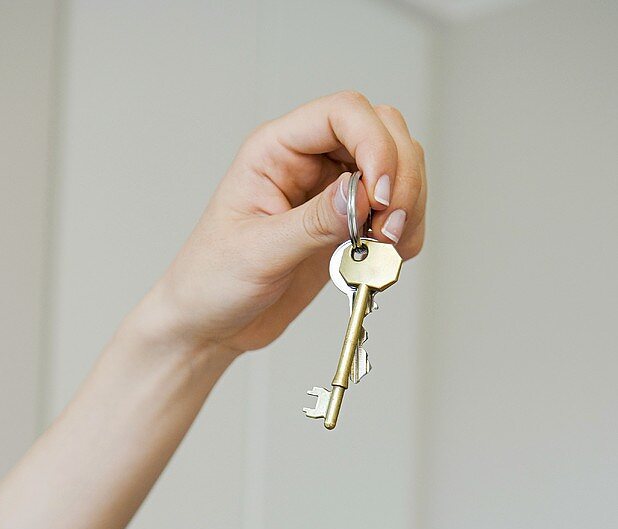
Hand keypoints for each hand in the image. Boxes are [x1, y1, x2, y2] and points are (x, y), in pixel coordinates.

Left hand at [136, 92, 425, 359]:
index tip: (381, 193)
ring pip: (396, 170)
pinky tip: (390, 257)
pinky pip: (391, 212)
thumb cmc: (211, 282)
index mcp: (275, 151)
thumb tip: (360, 195)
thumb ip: (312, 222)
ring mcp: (329, 194)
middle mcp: (307, 163)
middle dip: (400, 176)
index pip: (342, 114)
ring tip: (390, 246)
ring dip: (408, 204)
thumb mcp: (259, 252)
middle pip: (382, 133)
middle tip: (389, 227)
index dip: (374, 143)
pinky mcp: (344, 227)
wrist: (209, 326)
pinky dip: (404, 230)